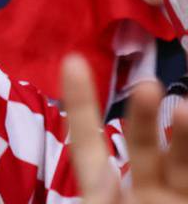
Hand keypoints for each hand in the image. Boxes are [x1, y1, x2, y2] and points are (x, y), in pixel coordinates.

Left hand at [66, 54, 187, 200]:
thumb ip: (100, 196)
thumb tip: (102, 183)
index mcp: (103, 195)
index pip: (88, 145)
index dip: (81, 105)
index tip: (72, 60)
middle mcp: (143, 192)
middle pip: (144, 147)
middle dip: (145, 118)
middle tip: (148, 86)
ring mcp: (173, 199)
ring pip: (180, 164)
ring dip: (185, 135)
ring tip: (186, 109)